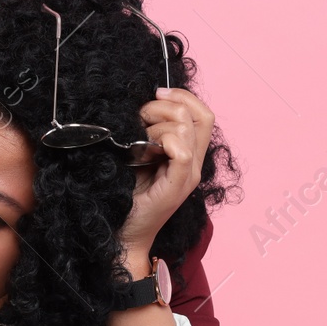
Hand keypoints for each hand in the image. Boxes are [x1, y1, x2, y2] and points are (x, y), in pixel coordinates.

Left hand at [117, 87, 214, 267]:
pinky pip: (181, 152)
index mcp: (189, 154)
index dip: (183, 96)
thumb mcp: (139, 155)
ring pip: (185, 129)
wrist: (124, 233)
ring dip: (155, 127)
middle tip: (140, 119)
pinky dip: (163, 143)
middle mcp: (194, 164)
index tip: (156, 92)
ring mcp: (188, 176)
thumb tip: (144, 103)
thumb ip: (149, 133)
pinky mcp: (176, 187)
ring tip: (137, 144)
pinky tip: (145, 152)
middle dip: (163, 107)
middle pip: (199, 116)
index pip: (203, 114)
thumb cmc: (127, 194)